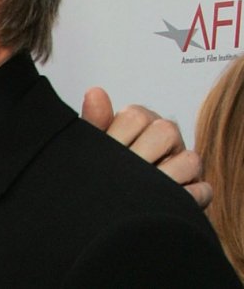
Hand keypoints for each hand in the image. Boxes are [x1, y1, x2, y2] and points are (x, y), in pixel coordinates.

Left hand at [80, 87, 212, 207]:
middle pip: (166, 132)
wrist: (106, 202)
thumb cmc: (102, 168)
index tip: (106, 155)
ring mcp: (183, 164)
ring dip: (164, 179)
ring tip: (139, 191)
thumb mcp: (93, 147)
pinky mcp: (195, 191)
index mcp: (139, 120)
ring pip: (189, 161)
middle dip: (140, 156)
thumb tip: (95, 92)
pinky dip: (184, 198)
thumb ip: (94, 121)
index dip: (118, 137)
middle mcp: (166, 137)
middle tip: (121, 174)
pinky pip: (201, 191)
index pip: (135, 116)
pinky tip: (158, 204)